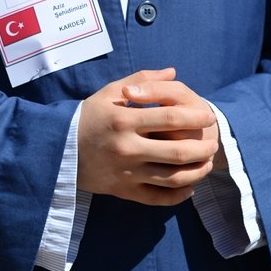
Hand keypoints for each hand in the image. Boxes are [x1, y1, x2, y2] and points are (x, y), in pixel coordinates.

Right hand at [78, 67, 221, 205]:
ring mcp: (126, 172)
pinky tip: (189, 187)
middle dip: (202, 147)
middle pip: (177, 151)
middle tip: (213, 142)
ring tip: (206, 163)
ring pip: (172, 178)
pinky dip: (177, 196)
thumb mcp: (109, 92)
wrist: (56, 149)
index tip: (208, 115)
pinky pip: (157, 198)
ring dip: (196, 172)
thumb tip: (173, 72)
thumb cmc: (87, 116)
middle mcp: (127, 148)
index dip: (195, 116)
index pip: (170, 117)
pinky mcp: (123, 191)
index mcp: (124, 120)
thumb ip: (143, 80)